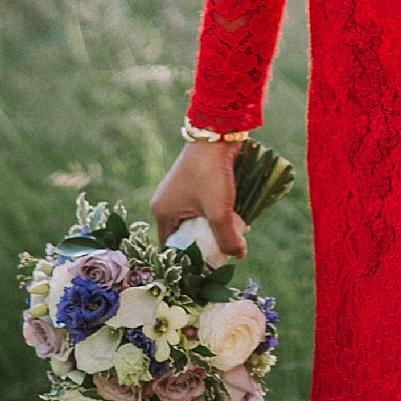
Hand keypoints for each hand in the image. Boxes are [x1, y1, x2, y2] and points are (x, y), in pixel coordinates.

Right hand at [150, 137, 247, 257]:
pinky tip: (236, 217)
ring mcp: (180, 191)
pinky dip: (217, 213)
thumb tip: (238, 255)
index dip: (188, 260)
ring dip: (215, 227)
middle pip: (186, 235)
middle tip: (225, 250)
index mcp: (162, 212)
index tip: (208, 267)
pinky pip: (204, 206)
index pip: (171, 248)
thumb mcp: (219, 211)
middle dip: (206, 243)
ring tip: (234, 234)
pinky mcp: (194, 181)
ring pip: (198, 220)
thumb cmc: (211, 173)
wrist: (217, 134)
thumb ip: (227, 238)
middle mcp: (167, 202)